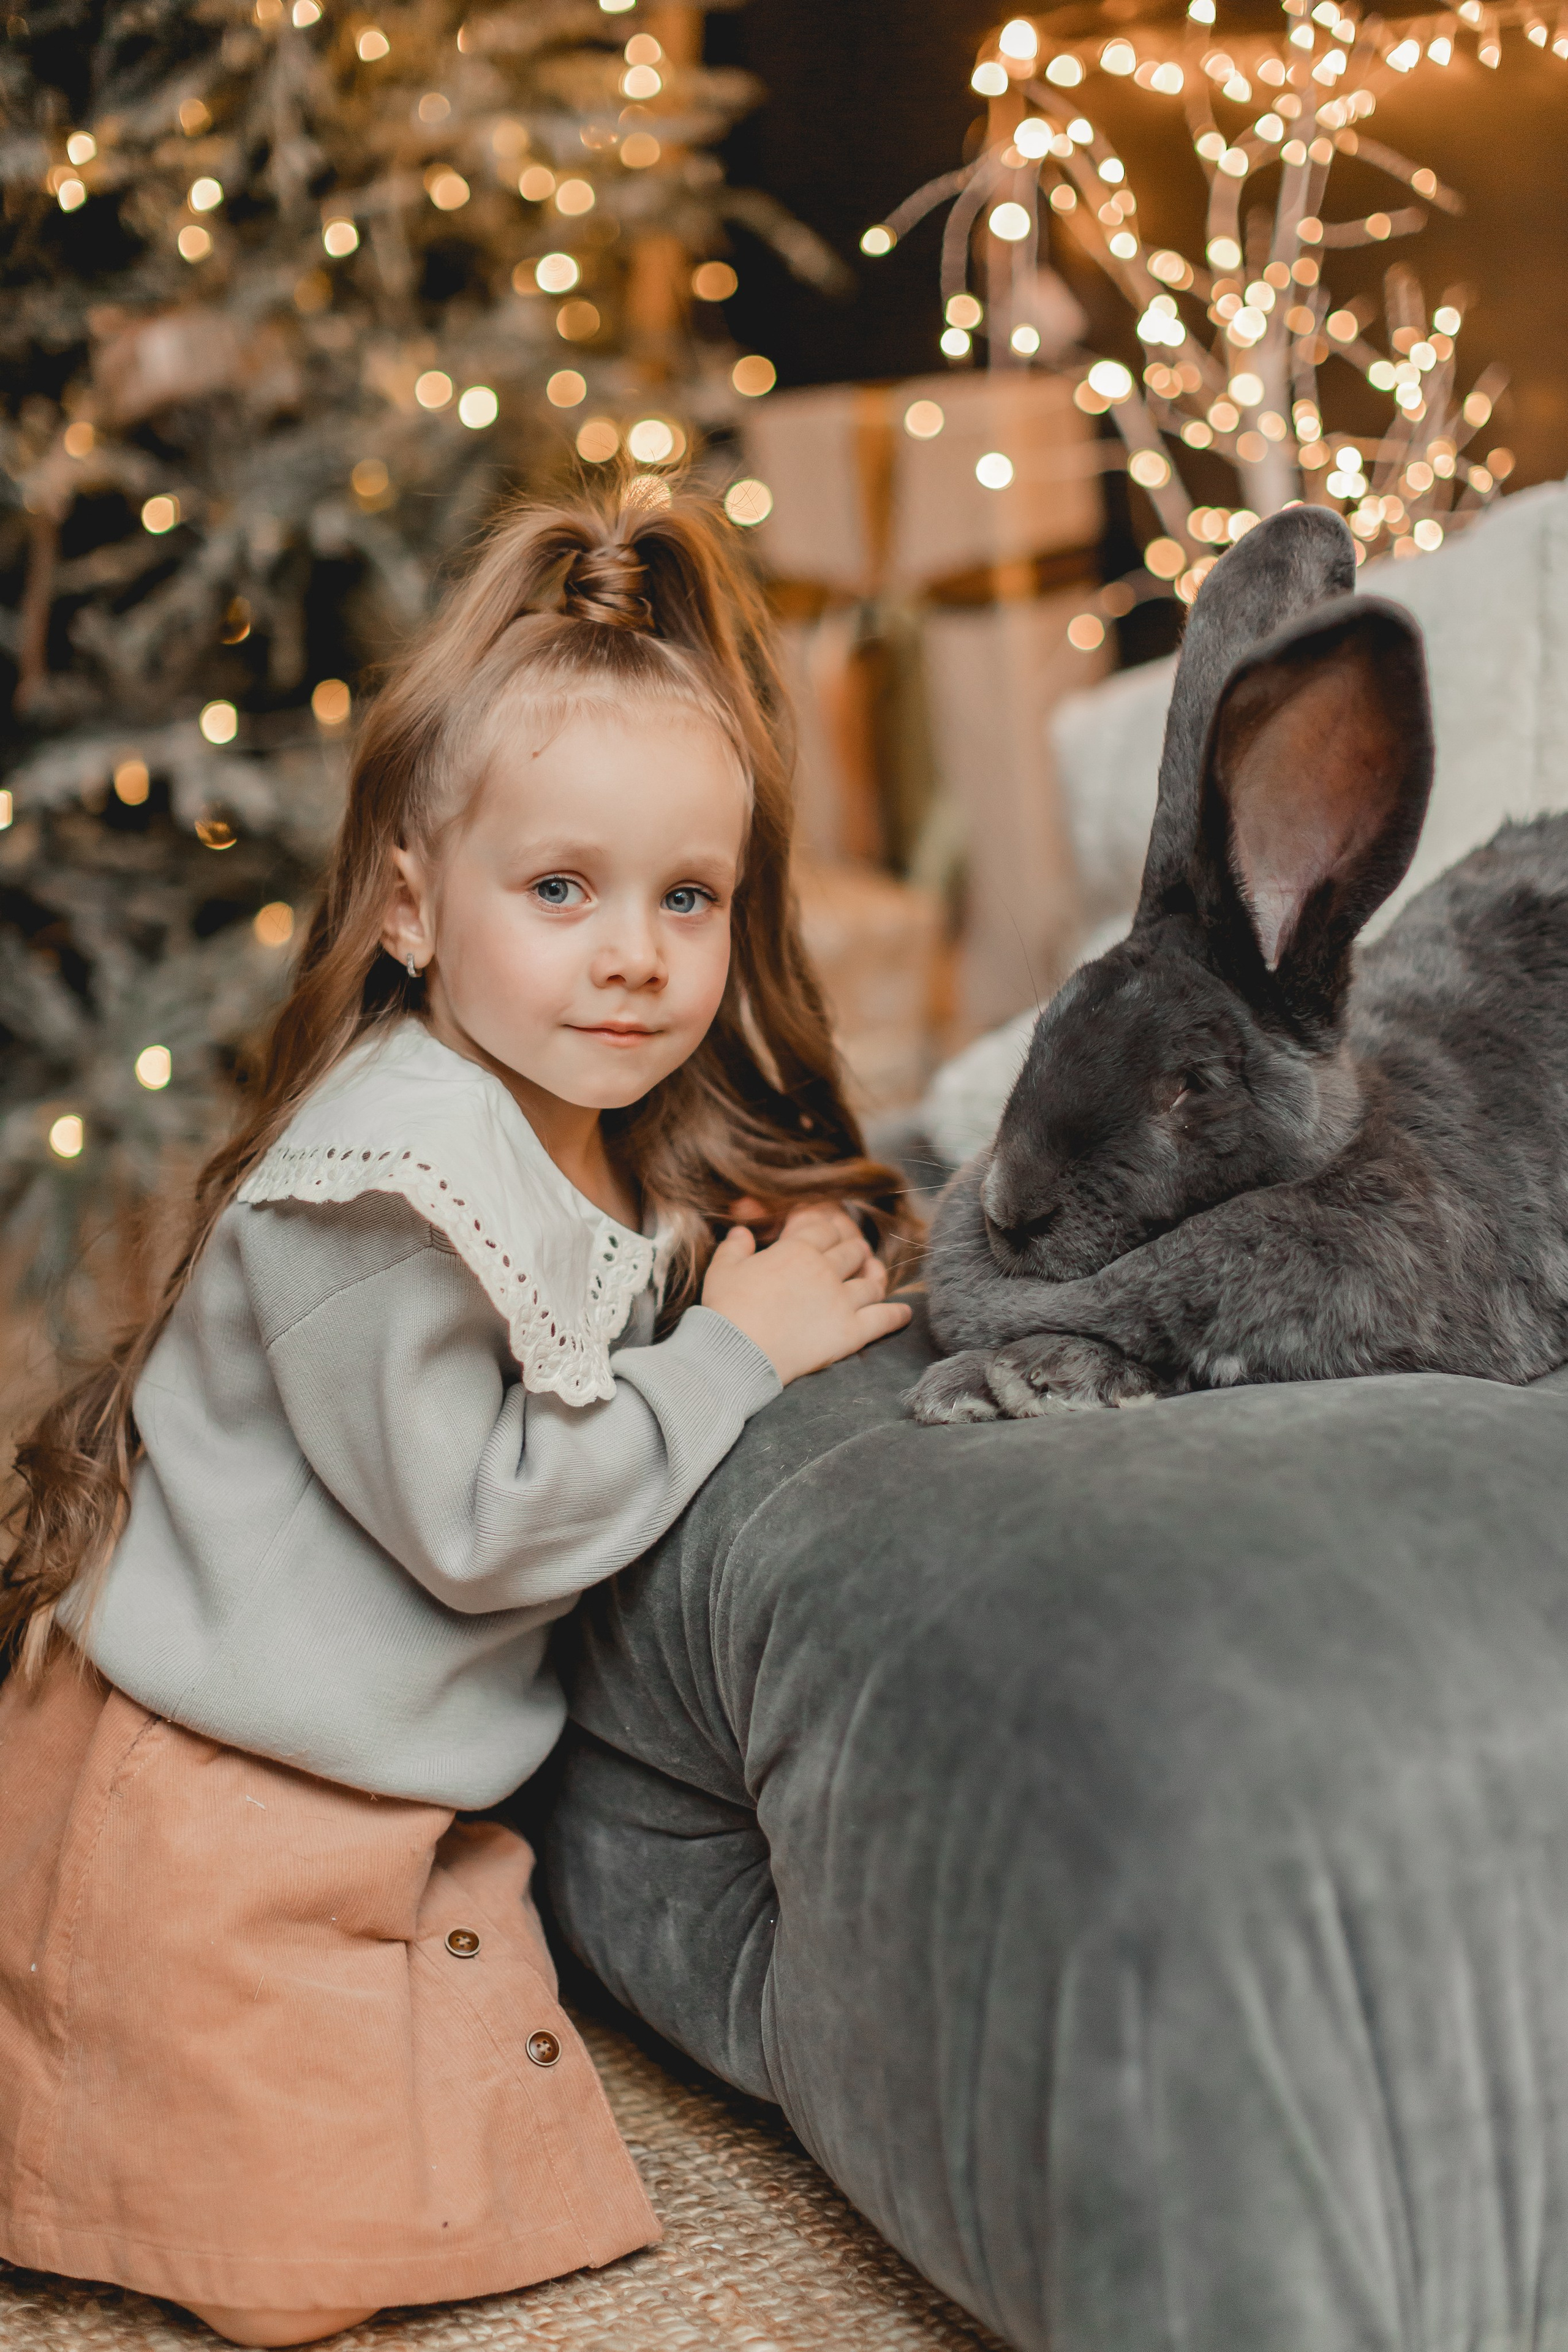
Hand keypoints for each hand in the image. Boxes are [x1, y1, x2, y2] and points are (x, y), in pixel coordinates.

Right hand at [702, 1202, 911, 1385]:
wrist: (735, 1353)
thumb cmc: (725, 1309)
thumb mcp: (723, 1269)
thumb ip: (735, 1246)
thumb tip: (741, 1231)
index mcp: (797, 1249)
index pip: (825, 1228)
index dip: (829, 1228)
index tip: (828, 1232)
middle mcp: (825, 1270)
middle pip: (853, 1250)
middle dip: (854, 1249)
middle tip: (854, 1254)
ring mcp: (842, 1301)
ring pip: (872, 1281)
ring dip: (876, 1275)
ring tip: (875, 1275)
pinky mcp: (851, 1332)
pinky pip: (884, 1318)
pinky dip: (897, 1315)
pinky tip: (903, 1313)